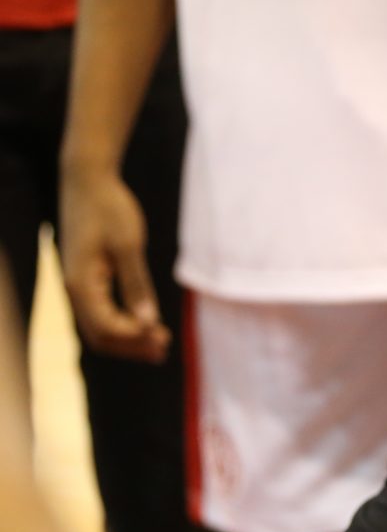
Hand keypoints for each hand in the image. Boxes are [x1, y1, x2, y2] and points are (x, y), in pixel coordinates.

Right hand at [58, 167, 170, 361]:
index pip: (107, 326)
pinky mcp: (87, 279)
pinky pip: (101, 312)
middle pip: (101, 335)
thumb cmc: (109, 208)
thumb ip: (137, 285)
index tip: (163, 335)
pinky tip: (146, 325)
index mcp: (82, 283)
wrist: (88, 181)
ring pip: (99, 327)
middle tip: (165, 349)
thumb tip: (148, 320)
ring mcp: (80, 286)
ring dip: (129, 339)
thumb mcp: (129, 245)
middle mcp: (75, 290)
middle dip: (132, 346)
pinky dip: (123, 324)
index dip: (135, 337)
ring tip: (159, 346)